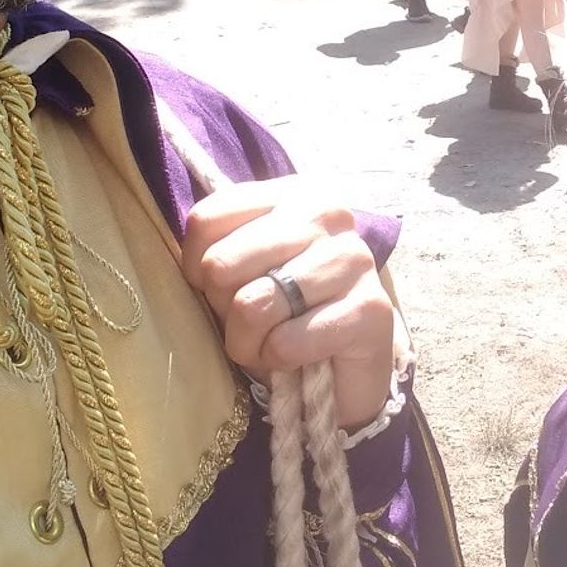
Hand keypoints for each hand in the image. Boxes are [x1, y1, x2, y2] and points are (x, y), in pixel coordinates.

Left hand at [180, 179, 395, 428]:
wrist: (343, 372)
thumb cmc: (283, 316)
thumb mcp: (242, 274)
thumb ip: (216, 250)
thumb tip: (195, 263)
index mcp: (292, 194)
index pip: (206, 220)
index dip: (196, 268)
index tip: (223, 288)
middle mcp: (328, 215)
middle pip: (221, 264)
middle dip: (224, 310)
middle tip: (252, 324)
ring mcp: (355, 258)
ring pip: (252, 306)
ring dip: (249, 342)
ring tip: (270, 344)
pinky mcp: (371, 309)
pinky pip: (286, 343)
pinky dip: (278, 361)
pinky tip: (297, 359)